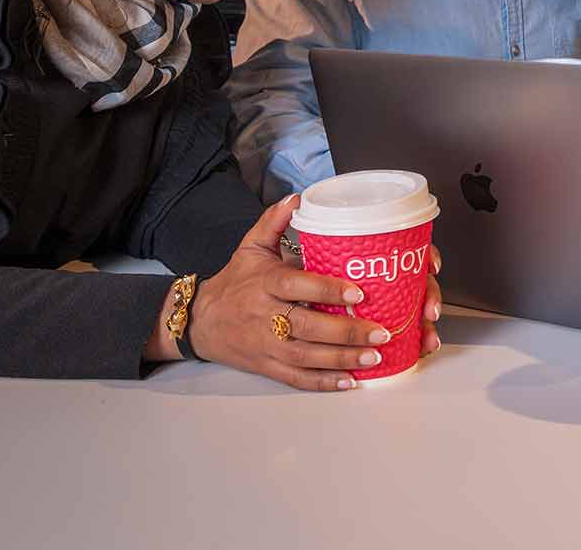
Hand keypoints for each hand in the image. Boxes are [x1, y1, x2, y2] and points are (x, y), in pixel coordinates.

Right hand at [188, 195, 444, 391]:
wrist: (200, 321)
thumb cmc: (235, 281)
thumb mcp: (250, 247)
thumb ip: (273, 222)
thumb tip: (296, 197)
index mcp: (265, 284)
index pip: (298, 287)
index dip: (328, 291)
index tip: (359, 293)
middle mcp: (265, 317)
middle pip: (309, 328)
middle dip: (347, 333)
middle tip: (381, 332)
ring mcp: (266, 346)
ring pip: (307, 357)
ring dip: (342, 360)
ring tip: (374, 358)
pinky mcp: (266, 366)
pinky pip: (296, 378)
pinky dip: (323, 382)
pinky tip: (349, 382)